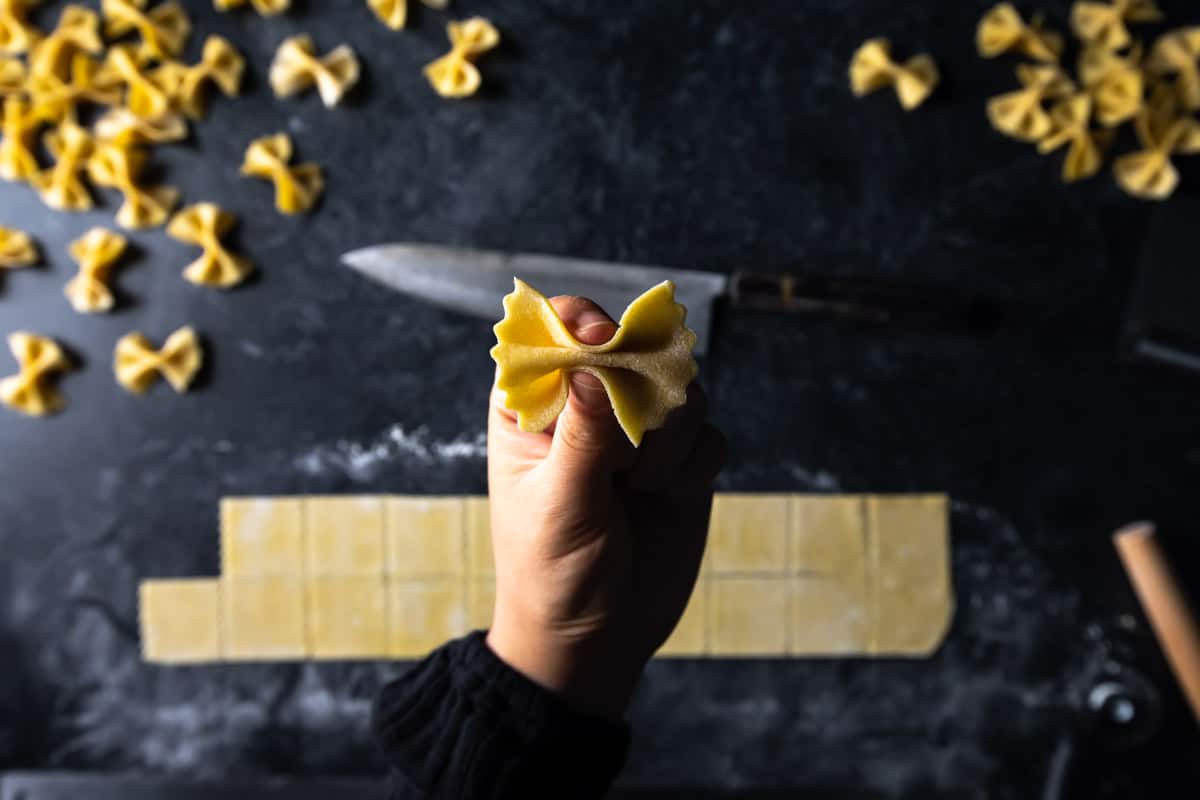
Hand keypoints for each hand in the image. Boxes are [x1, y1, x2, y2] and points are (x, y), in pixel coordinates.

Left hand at [485, 295, 725, 719]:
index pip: (555, 331)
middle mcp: (590, 408)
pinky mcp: (682, 464)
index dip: (581, 324)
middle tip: (625, 444)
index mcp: (534, 406)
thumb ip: (583, 436)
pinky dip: (690, 465)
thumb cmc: (551, 572)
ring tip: (637, 486)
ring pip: (680, 388)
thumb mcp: (558, 506)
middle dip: (639, 388)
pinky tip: (662, 498)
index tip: (599, 341)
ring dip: (666, 436)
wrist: (596, 639)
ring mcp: (639, 433)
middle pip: (633, 347)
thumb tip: (597, 368)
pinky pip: (707, 435)